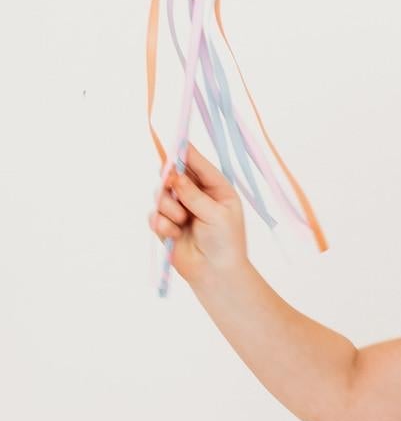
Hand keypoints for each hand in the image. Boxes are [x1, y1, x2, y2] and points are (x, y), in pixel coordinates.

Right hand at [147, 141, 247, 284]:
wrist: (215, 273)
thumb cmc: (225, 242)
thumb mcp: (216, 214)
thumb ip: (193, 194)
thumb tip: (173, 174)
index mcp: (215, 187)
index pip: (197, 163)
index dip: (184, 153)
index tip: (173, 146)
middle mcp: (195, 194)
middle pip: (172, 174)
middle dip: (169, 182)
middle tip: (171, 186)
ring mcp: (179, 208)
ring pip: (160, 194)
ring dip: (168, 208)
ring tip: (181, 222)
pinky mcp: (165, 224)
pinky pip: (154, 215)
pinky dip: (162, 224)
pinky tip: (173, 234)